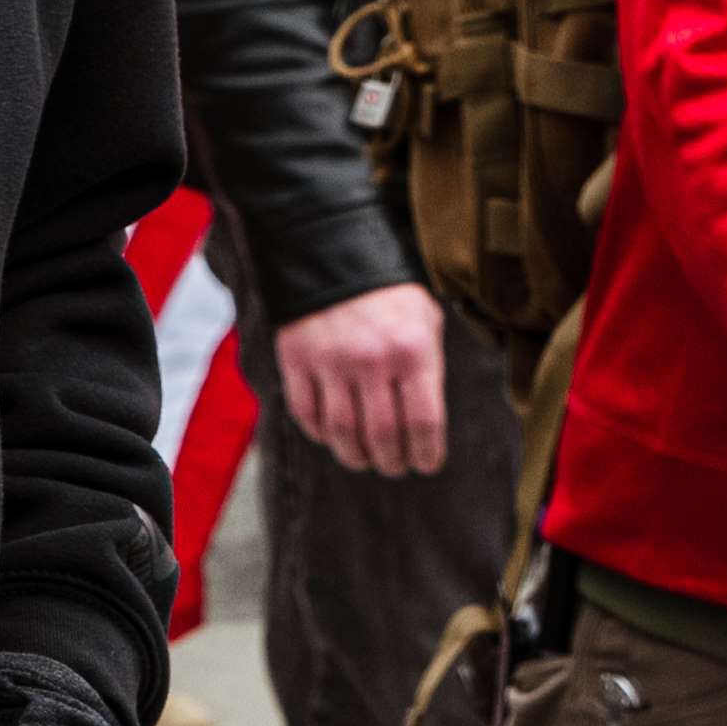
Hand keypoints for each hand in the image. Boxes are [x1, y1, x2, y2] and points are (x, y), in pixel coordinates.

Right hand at [271, 281, 451, 473]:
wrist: (332, 257)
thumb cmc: (389, 297)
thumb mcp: (426, 322)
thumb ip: (429, 367)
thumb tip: (426, 422)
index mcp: (413, 351)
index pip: (424, 422)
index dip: (427, 453)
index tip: (427, 465)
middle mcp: (372, 360)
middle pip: (383, 435)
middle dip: (392, 461)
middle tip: (395, 467)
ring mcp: (330, 363)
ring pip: (342, 432)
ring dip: (355, 456)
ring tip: (364, 461)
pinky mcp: (297, 361)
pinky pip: (307, 413)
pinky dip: (319, 434)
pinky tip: (331, 438)